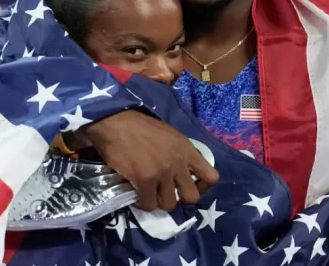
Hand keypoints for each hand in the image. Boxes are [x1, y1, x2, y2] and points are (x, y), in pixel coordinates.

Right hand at [80, 110, 219, 211]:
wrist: (116, 123)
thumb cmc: (140, 127)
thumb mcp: (170, 136)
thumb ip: (180, 154)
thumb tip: (183, 173)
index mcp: (187, 149)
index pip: (212, 177)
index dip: (202, 187)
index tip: (188, 185)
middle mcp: (178, 162)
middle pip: (192, 197)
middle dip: (179, 198)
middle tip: (167, 192)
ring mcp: (162, 172)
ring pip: (169, 204)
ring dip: (158, 201)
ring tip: (148, 192)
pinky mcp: (145, 180)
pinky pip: (149, 204)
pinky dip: (142, 203)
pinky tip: (136, 193)